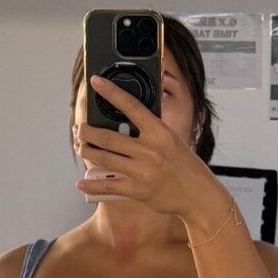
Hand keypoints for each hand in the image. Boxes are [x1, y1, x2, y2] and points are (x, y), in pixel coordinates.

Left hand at [74, 73, 215, 220]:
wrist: (198, 195)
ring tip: (80, 146)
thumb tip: (126, 123)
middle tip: (80, 129)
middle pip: (109, 137)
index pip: (131, 106)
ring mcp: (143, 171)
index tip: (95, 82)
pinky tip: (81, 182)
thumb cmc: (185, 166)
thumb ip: (151, 132)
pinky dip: (92, 184)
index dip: (111, 92)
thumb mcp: (172, 141)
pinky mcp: (138, 191)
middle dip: (88, 131)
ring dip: (87, 151)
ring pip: (105, 158)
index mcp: (159, 132)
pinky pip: (109, 186)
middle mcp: (150, 150)